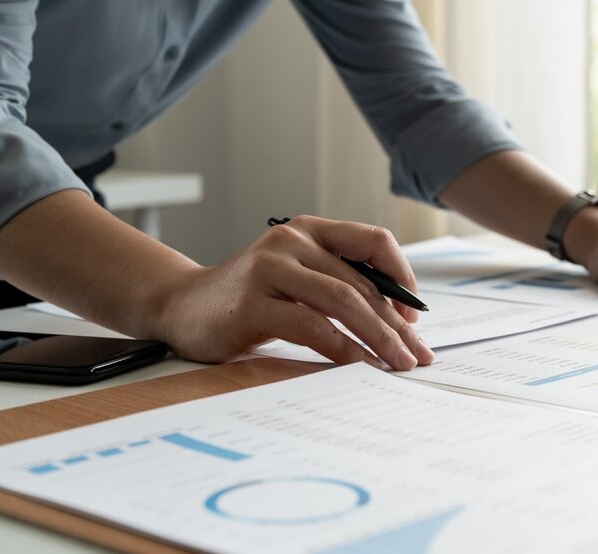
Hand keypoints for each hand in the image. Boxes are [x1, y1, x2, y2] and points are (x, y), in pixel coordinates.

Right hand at [155, 216, 433, 369]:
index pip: (373, 241)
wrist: (180, 306)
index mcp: (309, 230)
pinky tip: (360, 366)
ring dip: (378, 338)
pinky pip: (311, 326)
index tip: (414, 318)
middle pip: (361, 283)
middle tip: (417, 356)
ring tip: (398, 364)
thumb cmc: (249, 297)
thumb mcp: (297, 278)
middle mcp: (291, 241)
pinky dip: (342, 349)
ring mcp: (269, 270)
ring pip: (343, 301)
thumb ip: (337, 285)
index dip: (402, 277)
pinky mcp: (251, 305)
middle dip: (396, 325)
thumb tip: (398, 324)